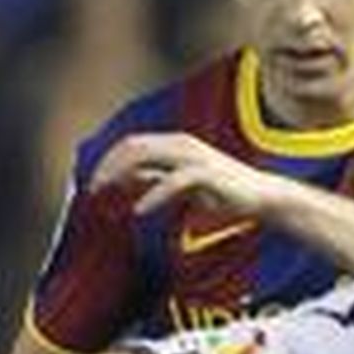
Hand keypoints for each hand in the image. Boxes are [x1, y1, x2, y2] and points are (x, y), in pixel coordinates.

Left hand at [92, 131, 276, 220]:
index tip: (93, 183)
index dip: (108, 160)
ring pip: (147, 157)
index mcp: (175, 143)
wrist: (261, 197)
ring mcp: (194, 156)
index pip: (132, 144)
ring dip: (121, 175)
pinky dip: (153, 196)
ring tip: (105, 196)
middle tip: (91, 190)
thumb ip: (156, 178)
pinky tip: (139, 210)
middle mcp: (181, 143)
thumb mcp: (181, 184)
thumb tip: (128, 179)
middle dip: (108, 166)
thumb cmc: (222, 192)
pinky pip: (172, 182)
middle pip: (133, 146)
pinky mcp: (206, 174)